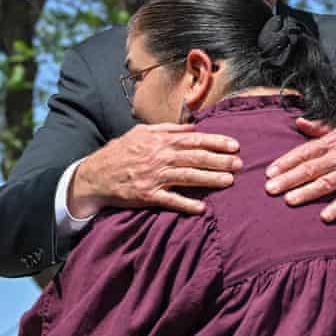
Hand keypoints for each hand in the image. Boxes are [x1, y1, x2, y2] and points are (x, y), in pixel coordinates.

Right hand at [68, 123, 241, 217]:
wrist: (96, 175)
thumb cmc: (122, 151)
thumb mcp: (143, 133)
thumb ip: (169, 129)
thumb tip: (193, 127)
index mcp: (161, 141)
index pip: (195, 140)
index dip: (216, 142)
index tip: (235, 145)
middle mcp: (160, 157)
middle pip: (196, 158)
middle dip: (220, 160)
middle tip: (240, 164)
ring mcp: (155, 177)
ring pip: (188, 177)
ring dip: (211, 179)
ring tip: (229, 181)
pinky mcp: (148, 195)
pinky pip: (171, 200)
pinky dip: (186, 204)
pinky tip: (202, 208)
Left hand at [264, 115, 335, 221]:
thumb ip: (322, 127)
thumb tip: (300, 122)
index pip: (306, 151)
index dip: (287, 162)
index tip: (270, 172)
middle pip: (311, 168)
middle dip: (289, 179)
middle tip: (270, 189)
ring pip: (326, 183)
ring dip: (306, 193)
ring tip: (289, 200)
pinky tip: (324, 216)